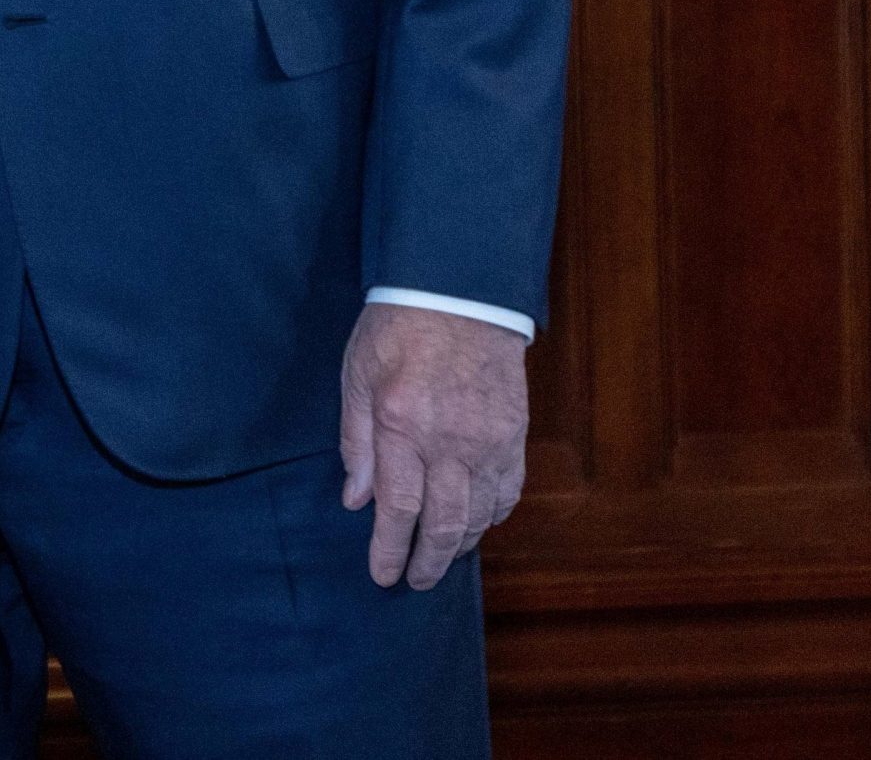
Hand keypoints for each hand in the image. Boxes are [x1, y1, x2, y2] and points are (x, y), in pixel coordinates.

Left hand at [339, 302, 529, 590]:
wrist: (460, 290)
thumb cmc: (397, 327)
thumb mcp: (356, 374)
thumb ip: (355, 440)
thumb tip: (355, 499)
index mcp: (403, 425)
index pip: (398, 508)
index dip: (389, 548)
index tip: (382, 574)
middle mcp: (450, 442)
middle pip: (444, 525)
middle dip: (428, 562)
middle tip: (415, 581)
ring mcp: (489, 442)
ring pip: (480, 516)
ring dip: (460, 544)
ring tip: (441, 556)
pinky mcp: (515, 435)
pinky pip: (508, 492)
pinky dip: (492, 516)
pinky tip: (477, 522)